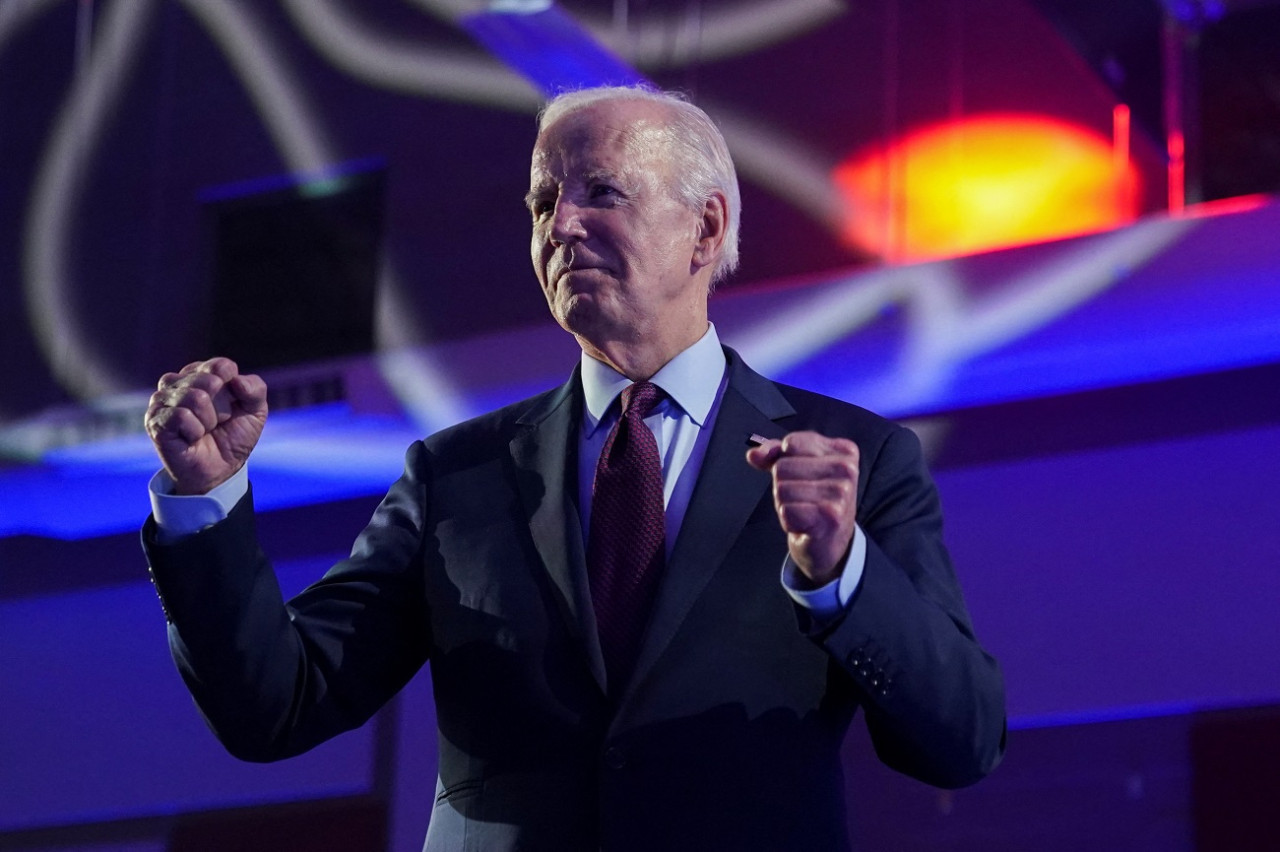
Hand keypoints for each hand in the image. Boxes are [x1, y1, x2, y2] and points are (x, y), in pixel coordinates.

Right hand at [144, 357, 267, 494]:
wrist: (222, 470)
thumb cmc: (234, 437)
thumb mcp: (256, 411)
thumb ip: (255, 388)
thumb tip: (235, 380)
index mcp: (201, 373)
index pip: (221, 366)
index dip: (234, 390)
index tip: (231, 406)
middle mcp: (177, 382)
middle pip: (210, 381)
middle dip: (222, 408)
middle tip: (216, 423)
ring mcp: (162, 400)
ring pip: (196, 397)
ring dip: (209, 421)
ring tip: (204, 430)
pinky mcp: (154, 420)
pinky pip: (181, 416)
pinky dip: (195, 431)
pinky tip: (191, 438)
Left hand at [746, 431, 859, 586]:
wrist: (830, 542)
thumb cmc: (814, 500)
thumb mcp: (797, 467)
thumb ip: (774, 454)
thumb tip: (754, 454)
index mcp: (843, 451)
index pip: (791, 443)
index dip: (784, 461)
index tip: (803, 476)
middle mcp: (847, 469)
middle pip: (782, 467)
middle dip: (784, 486)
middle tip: (803, 499)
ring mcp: (841, 492)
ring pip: (782, 489)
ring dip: (785, 504)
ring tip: (804, 511)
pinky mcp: (831, 516)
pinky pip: (786, 510)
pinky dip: (788, 520)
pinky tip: (805, 524)